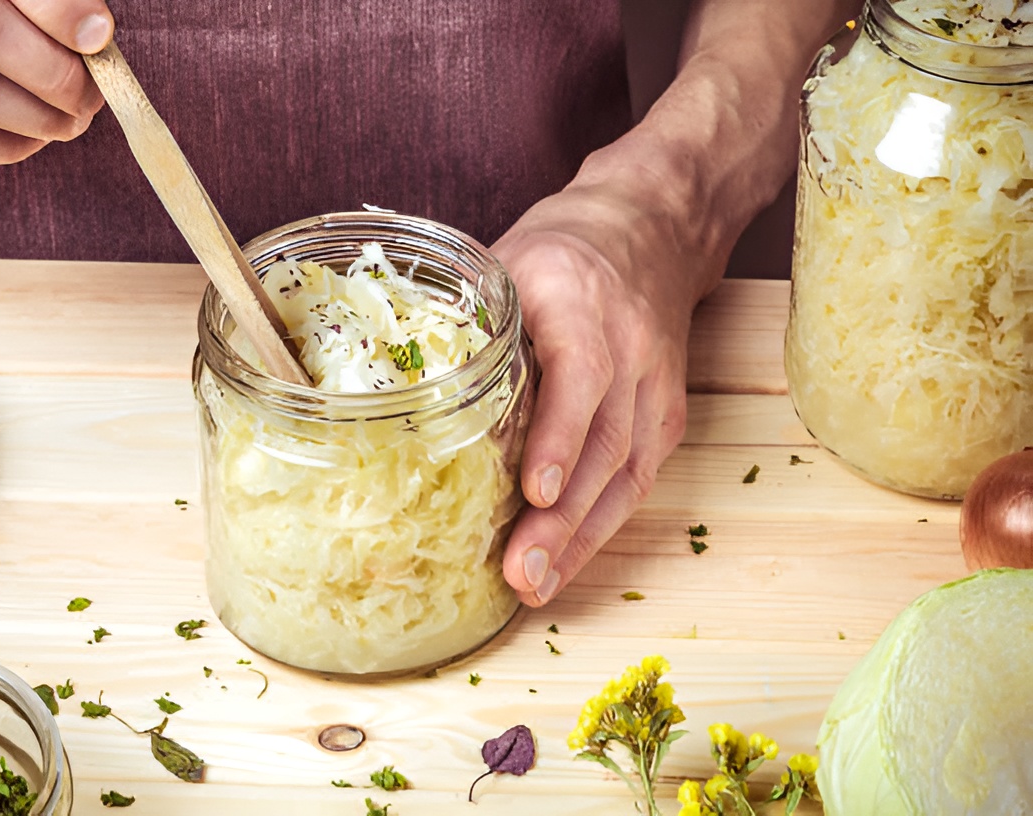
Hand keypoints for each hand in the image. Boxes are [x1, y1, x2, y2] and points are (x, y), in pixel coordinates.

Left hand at [494, 151, 723, 606]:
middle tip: (519, 572)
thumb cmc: (562, 252)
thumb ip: (463, 323)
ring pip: (627, 471)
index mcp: (579, 297)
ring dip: (581, 536)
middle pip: (605, 440)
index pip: (582, 371)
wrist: (651, 230)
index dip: (559, 435)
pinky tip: (564, 560)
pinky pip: (638, 477)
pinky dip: (601, 525)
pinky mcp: (666, 412)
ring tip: (535, 584)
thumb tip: (390, 392)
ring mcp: (656, 382)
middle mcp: (628, 343)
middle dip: (563, 517)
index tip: (534, 491)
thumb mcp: (504, 263)